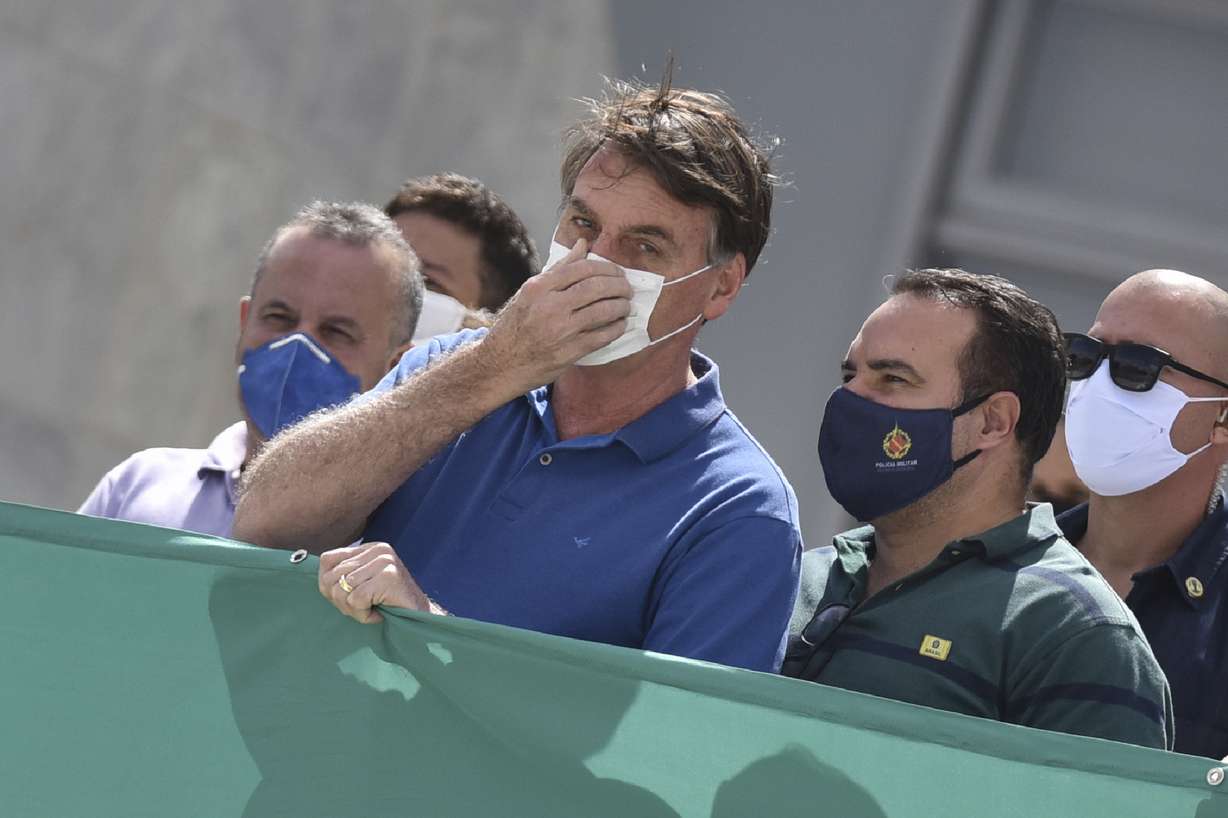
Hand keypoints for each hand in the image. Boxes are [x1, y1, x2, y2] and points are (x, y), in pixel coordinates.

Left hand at [318, 542, 445, 623]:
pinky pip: (356, 600)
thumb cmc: (389, 603)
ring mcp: (384, 561)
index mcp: (369, 548)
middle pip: (332, 577)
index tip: (343, 599)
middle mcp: (377, 550)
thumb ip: (344, 575)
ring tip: (371, 611)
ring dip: (353, 610)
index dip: (327, 584)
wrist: (421, 617)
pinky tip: (378, 614)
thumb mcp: (363, 582)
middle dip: (340, 601)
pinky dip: (363, 615)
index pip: (327, 560)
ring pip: (342, 590)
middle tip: (360, 609)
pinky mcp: (388, 576)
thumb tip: (321, 580)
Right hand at [481, 238, 630, 391]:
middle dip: (619, 286)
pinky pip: (602, 336)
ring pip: (603, 311)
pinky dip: (616, 328)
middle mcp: (550, 306)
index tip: (617, 273)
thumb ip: (560, 268)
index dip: (607, 269)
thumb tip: (583, 244)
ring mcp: (560, 330)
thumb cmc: (515, 325)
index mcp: (539, 287)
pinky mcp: (569, 352)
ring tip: (626, 305)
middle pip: (596, 287)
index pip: (582, 268)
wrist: (501, 363)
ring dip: (621, 307)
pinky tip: (620, 325)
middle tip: (627, 289)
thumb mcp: (530, 292)